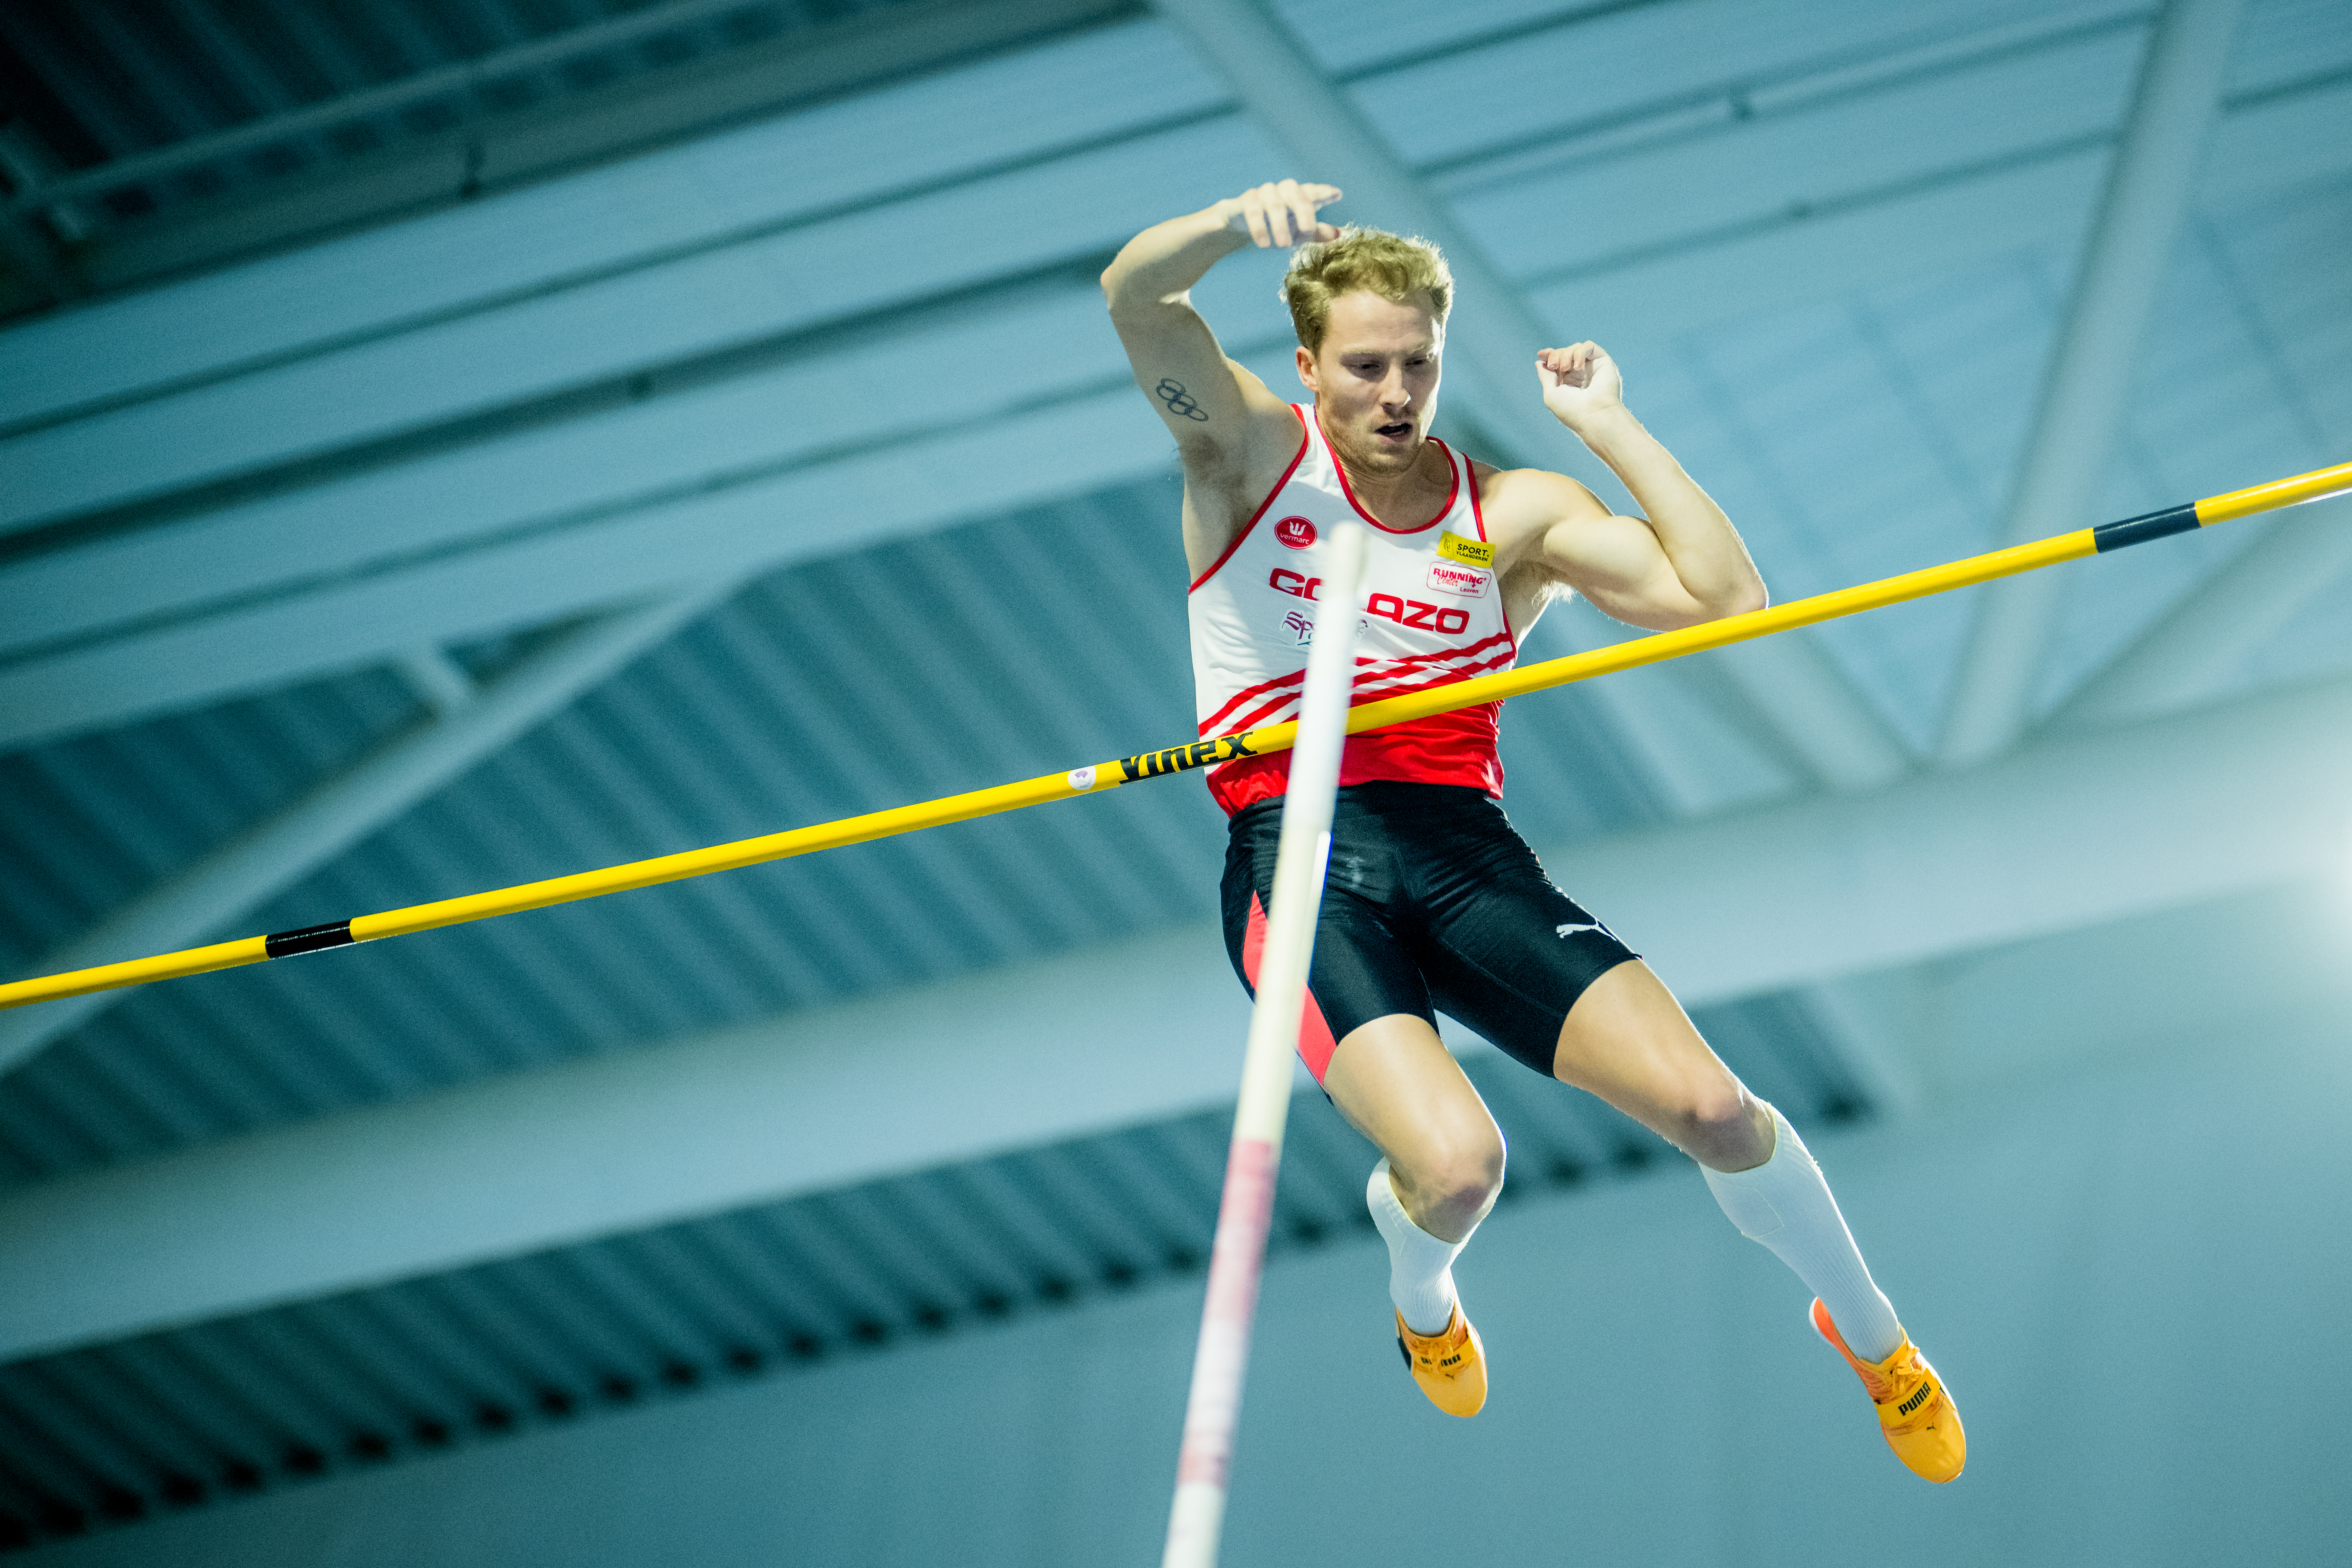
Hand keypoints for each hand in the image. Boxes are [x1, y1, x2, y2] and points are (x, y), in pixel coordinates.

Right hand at [1221, 180, 1342, 248]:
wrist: (1243, 224)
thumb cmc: (1276, 227)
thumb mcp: (1298, 234)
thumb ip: (1317, 233)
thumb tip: (1339, 234)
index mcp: (1299, 197)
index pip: (1313, 192)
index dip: (1324, 192)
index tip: (1337, 194)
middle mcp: (1284, 191)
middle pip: (1296, 193)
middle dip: (1303, 211)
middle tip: (1307, 230)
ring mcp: (1265, 193)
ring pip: (1275, 203)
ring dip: (1279, 224)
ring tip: (1283, 245)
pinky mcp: (1247, 200)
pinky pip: (1253, 210)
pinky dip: (1259, 226)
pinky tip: (1263, 243)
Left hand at [1536, 342, 1624, 430]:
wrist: (1594, 415)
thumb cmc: (1571, 409)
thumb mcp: (1551, 394)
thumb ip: (1545, 376)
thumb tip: (1539, 362)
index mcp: (1568, 382)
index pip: (1558, 361)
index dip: (1549, 355)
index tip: (1541, 354)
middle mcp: (1580, 373)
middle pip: (1564, 352)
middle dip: (1556, 355)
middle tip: (1554, 366)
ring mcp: (1591, 367)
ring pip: (1575, 348)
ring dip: (1566, 354)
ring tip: (1565, 368)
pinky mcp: (1602, 361)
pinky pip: (1589, 346)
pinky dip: (1579, 352)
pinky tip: (1577, 367)